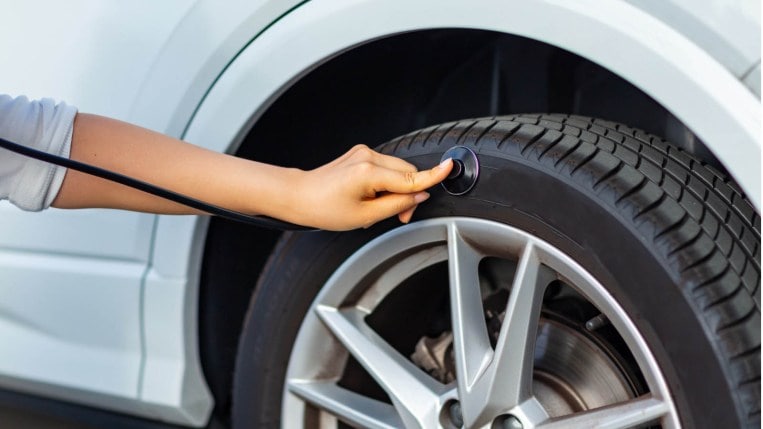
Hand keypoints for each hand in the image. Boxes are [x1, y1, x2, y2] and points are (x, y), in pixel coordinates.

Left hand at [293, 144, 452, 230]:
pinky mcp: (361, 153)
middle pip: (407, 173)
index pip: (410, 176)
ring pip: (398, 171)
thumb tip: (419, 195)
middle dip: (409, 194)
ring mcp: (364, 152)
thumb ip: (397, 205)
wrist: (300, 195)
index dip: (433, 175)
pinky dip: (387, 183)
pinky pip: (386, 168)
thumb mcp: (364, 216)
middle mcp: (367, 156)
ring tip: (379, 208)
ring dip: (398, 189)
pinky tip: (373, 196)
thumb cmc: (324, 208)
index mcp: (368, 172)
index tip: (450, 167)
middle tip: (398, 216)